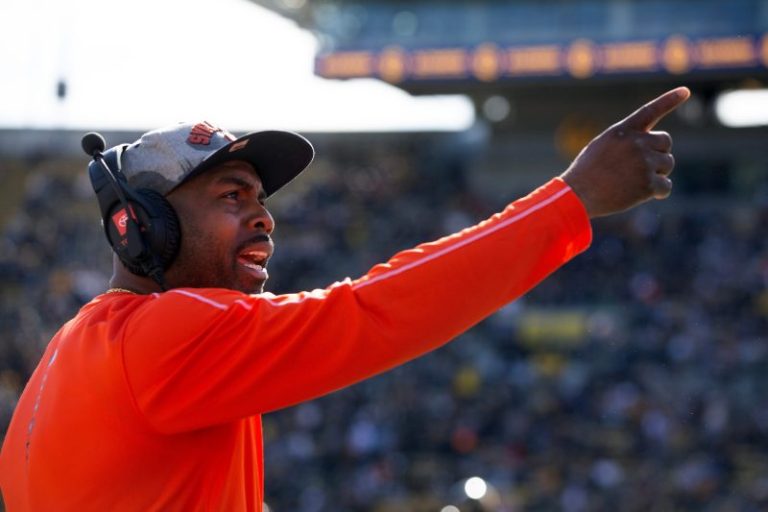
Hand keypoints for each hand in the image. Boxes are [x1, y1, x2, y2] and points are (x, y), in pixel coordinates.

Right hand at [560, 87, 690, 217]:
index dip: (669, 100)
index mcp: (623, 131)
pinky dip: (658, 191)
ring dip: (657, 173)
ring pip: (667, 163)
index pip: (650, 111)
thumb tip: (653, 150)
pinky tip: (641, 194)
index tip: (685, 91)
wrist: (578, 195)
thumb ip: (626, 142)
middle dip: (658, 153)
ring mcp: (643, 163)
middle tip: (641, 167)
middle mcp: (636, 143)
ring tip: (634, 182)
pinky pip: (665, 186)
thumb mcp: (602, 147)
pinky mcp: (647, 184)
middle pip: (665, 142)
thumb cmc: (586, 173)